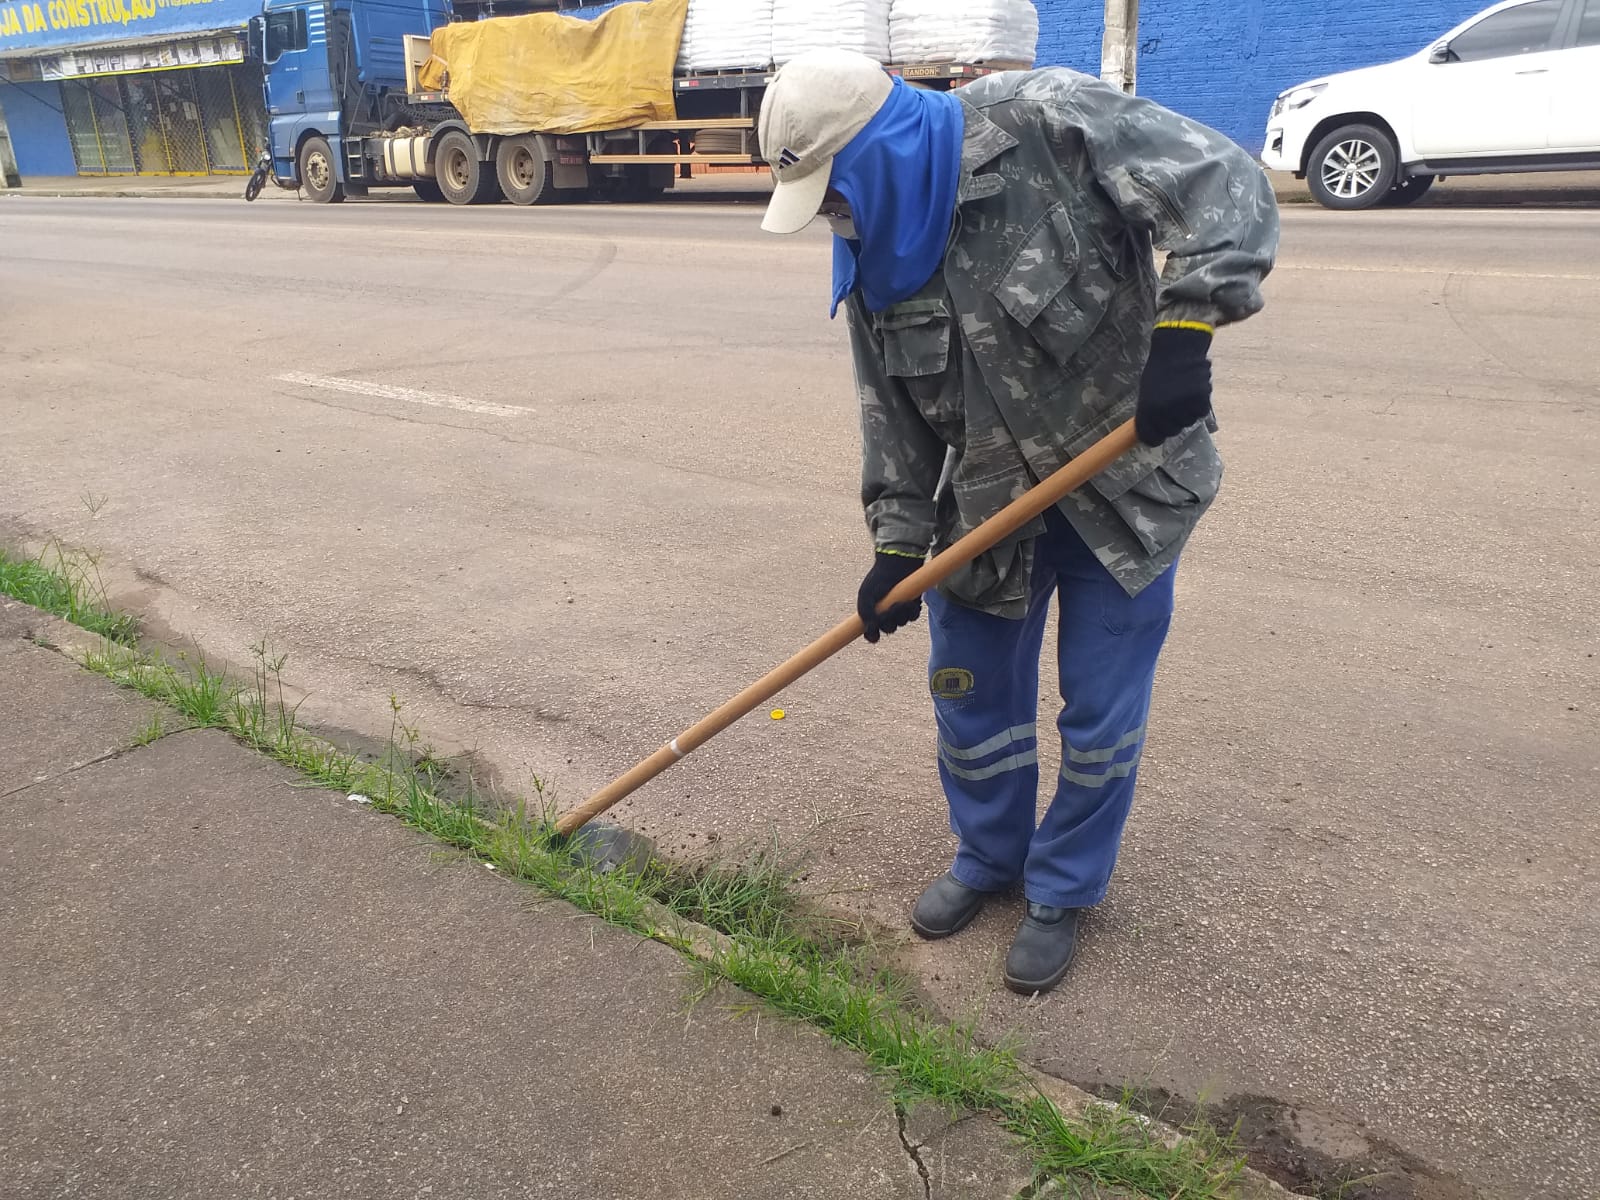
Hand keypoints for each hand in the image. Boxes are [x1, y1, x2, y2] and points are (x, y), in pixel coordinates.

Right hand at [857, 551, 924, 643]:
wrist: (896, 564)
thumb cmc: (878, 578)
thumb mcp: (865, 594)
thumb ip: (865, 612)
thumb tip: (870, 628)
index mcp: (872, 614)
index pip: (871, 633)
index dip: (872, 635)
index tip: (873, 631)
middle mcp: (885, 615)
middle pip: (888, 629)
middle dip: (889, 622)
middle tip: (891, 609)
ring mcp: (899, 611)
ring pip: (901, 623)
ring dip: (901, 615)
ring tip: (901, 602)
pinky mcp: (911, 606)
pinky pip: (913, 616)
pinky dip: (912, 611)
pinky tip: (910, 602)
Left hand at [1136, 324, 1212, 445]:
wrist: (1178, 349)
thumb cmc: (1160, 369)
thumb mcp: (1146, 392)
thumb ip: (1148, 412)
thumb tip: (1149, 430)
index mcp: (1148, 409)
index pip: (1151, 437)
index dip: (1155, 437)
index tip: (1158, 435)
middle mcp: (1165, 411)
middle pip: (1171, 432)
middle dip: (1172, 423)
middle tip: (1173, 408)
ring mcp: (1183, 406)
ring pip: (1187, 422)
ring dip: (1186, 413)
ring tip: (1183, 396)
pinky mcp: (1201, 399)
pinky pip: (1200, 412)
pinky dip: (1198, 406)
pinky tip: (1193, 393)